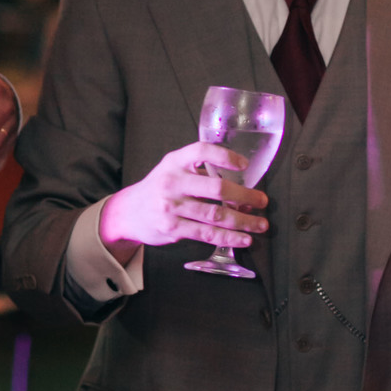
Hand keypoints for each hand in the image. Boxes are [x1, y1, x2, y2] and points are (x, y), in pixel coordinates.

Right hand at [99, 142, 268, 263]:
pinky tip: (243, 239)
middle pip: (216, 188)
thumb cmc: (158, 188)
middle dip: (245, 196)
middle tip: (262, 200)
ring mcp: (171, 207)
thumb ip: (200, 172)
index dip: (225, 156)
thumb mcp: (172, 169)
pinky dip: (228, 237)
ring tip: (260, 224)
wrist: (129, 212)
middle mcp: (172, 182)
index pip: (201, 151)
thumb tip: (240, 186)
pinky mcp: (172, 228)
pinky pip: (206, 234)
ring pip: (215, 215)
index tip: (244, 165)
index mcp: (174, 162)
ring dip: (243, 221)